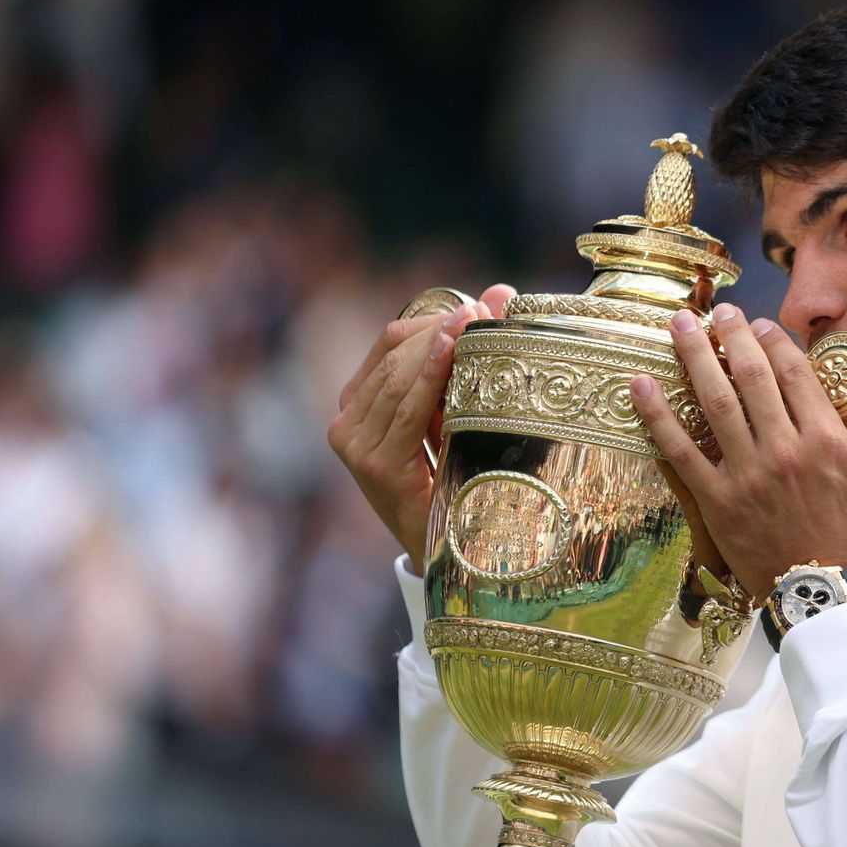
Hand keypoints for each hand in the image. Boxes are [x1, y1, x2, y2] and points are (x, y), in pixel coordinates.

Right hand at [328, 283, 517, 570]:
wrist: (451, 554)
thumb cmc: (456, 478)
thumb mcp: (458, 413)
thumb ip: (468, 357)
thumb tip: (499, 292)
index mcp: (360, 403)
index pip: (390, 342)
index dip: (433, 319)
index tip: (478, 306)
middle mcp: (348, 422)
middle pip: (394, 353)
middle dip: (442, 328)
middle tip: (486, 311)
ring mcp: (355, 444)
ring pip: (399, 376)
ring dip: (441, 346)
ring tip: (477, 322)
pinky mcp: (374, 466)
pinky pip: (407, 410)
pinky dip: (430, 378)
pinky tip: (453, 353)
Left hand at [631, 302, 846, 605]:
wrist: (822, 586)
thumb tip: (843, 390)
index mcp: (826, 439)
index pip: (794, 373)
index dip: (773, 341)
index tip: (757, 325)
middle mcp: (785, 450)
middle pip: (752, 377)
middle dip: (731, 336)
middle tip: (718, 311)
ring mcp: (748, 474)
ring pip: (715, 403)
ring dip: (693, 358)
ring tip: (679, 325)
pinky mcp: (718, 500)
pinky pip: (681, 451)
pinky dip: (657, 416)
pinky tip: (641, 386)